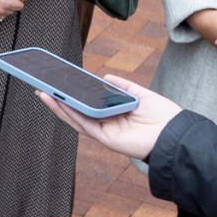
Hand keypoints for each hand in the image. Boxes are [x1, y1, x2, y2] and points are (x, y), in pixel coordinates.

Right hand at [36, 77, 183, 162]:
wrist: (174, 133)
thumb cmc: (163, 116)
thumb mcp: (141, 95)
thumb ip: (123, 87)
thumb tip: (106, 77)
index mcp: (114, 114)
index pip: (89, 104)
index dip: (73, 95)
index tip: (60, 83)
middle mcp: (106, 124)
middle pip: (77, 111)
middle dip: (58, 100)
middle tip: (42, 87)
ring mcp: (104, 132)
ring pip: (75, 118)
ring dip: (58, 107)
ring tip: (43, 92)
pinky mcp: (105, 138)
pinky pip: (83, 124)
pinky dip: (70, 114)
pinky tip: (59, 102)